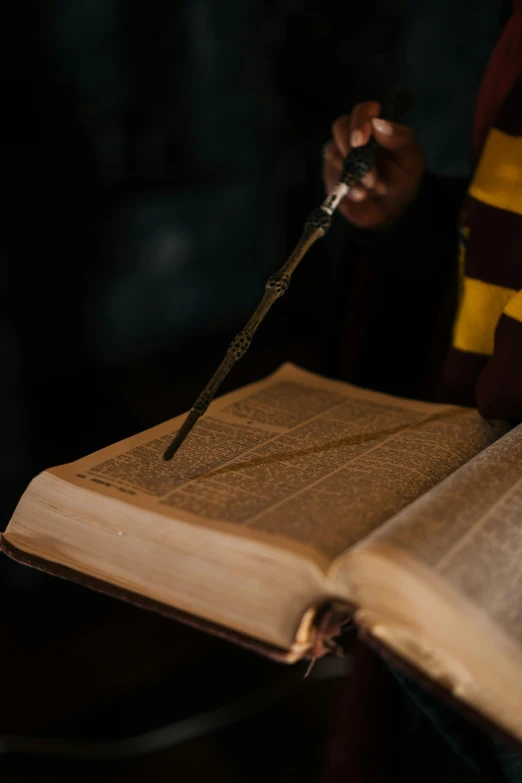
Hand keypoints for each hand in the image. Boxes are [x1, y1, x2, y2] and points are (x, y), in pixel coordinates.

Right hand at [322, 101, 424, 229]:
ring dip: (353, 172)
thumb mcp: (412, 160)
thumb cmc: (402, 180)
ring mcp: (338, 155)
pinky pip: (331, 177)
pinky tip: (360, 196)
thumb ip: (400, 139)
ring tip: (372, 188)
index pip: (362, 111)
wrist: (391, 210)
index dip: (360, 121)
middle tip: (369, 172)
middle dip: (352, 149)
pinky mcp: (331, 176)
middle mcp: (353, 136)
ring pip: (333, 152)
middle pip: (340, 126)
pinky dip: (347, 187)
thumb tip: (378, 123)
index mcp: (375, 126)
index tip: (361, 140)